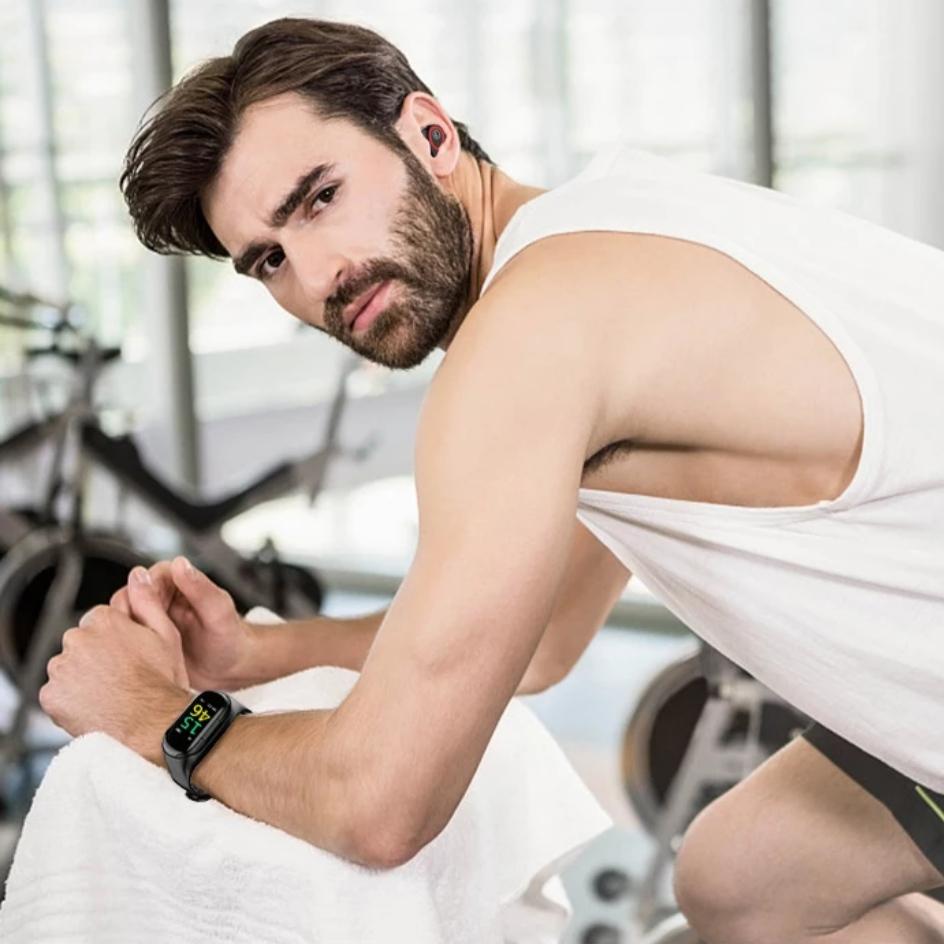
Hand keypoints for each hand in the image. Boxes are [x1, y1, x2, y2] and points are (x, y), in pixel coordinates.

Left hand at [38, 598, 190, 755]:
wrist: (150, 723)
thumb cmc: (161, 681)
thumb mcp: (166, 634)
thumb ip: (147, 601)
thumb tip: (138, 575)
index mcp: (104, 620)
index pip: (99, 621)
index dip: (115, 639)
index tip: (127, 655)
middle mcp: (77, 639)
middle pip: (80, 643)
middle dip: (95, 657)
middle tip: (119, 676)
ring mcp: (61, 668)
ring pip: (68, 667)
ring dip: (82, 677)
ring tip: (108, 693)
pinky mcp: (51, 695)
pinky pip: (57, 693)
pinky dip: (71, 699)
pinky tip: (95, 705)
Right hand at [111, 558, 256, 691]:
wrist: (230, 669)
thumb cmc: (231, 638)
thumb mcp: (218, 613)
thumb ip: (200, 588)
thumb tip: (179, 563)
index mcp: (178, 582)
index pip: (146, 577)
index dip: (142, 593)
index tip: (146, 611)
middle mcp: (160, 598)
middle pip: (127, 597)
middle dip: (129, 614)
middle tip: (138, 634)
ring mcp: (150, 619)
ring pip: (121, 618)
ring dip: (123, 631)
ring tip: (137, 648)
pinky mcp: (143, 640)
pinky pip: (123, 638)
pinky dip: (122, 646)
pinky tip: (133, 659)